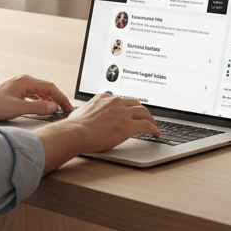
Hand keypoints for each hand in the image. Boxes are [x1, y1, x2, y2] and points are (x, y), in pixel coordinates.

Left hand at [0, 74, 71, 121]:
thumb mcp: (18, 108)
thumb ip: (38, 108)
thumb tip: (54, 107)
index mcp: (26, 81)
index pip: (51, 87)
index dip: (61, 98)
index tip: (68, 108)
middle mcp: (24, 80)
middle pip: (46, 88)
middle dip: (57, 98)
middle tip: (66, 110)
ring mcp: (19, 84)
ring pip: (39, 91)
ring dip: (49, 99)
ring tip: (56, 109)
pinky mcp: (14, 90)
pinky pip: (32, 93)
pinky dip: (40, 100)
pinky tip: (41, 106)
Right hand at [35, 93, 157, 173]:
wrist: (75, 133)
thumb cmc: (75, 127)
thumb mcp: (82, 111)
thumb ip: (90, 111)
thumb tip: (86, 115)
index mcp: (104, 98)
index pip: (122, 99)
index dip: (129, 106)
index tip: (131, 110)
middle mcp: (115, 102)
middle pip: (136, 103)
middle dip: (142, 110)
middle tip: (145, 116)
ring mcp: (123, 113)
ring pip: (144, 112)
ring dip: (150, 119)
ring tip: (153, 124)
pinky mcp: (128, 125)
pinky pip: (146, 125)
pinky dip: (154, 128)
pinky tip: (156, 132)